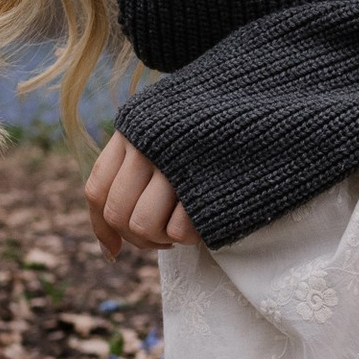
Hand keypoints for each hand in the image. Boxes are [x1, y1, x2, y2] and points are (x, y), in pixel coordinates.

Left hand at [87, 129, 198, 257]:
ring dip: (162, 239)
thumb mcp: (164, 135)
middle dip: (138, 238)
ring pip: (143, 225)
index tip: (114, 251)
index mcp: (133, 131)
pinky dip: (189, 237)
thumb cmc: (209, 130)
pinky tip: (201, 222)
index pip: (98, 190)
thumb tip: (108, 249)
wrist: (259, 106)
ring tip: (182, 230)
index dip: (103, 229)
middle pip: (119, 213)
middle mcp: (146, 146)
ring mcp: (173, 165)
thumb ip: (133, 173)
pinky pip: (178, 230)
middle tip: (162, 238)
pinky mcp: (201, 186)